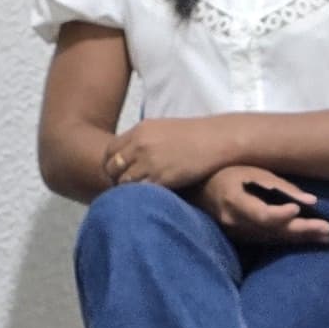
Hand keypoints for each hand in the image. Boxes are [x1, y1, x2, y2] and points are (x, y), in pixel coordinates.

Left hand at [101, 117, 239, 193]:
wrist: (218, 139)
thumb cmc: (197, 136)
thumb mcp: (164, 129)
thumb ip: (145, 140)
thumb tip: (134, 156)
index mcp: (139, 130)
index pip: (110, 150)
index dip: (111, 164)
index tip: (119, 173)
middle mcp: (140, 145)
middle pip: (112, 167)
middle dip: (116, 179)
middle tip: (126, 188)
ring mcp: (149, 162)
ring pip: (124, 182)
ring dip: (128, 190)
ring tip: (139, 195)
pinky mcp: (161, 177)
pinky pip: (141, 191)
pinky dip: (142, 196)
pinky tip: (151, 198)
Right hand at [203, 164, 328, 246]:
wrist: (198, 192)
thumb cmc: (227, 173)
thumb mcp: (251, 171)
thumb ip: (280, 187)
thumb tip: (311, 201)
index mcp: (234, 201)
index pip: (260, 214)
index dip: (279, 215)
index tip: (297, 210)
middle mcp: (235, 222)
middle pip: (272, 230)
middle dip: (301, 230)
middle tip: (327, 229)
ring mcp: (238, 234)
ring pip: (273, 239)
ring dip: (300, 238)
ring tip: (325, 236)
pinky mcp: (243, 240)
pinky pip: (269, 240)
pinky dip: (289, 239)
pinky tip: (308, 238)